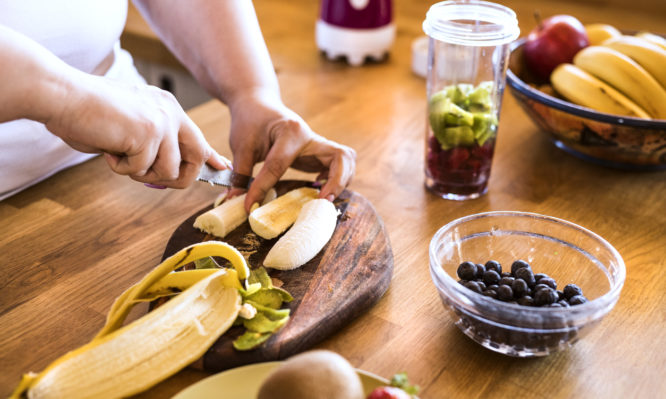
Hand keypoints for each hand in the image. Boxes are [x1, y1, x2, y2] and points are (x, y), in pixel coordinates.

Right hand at [45, 74, 229, 187]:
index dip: (210, 157)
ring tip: (119, 154)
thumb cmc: (88, 114)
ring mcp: (162, 122)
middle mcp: (171, 112)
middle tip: (148, 176)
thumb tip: (169, 171)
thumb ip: (152, 144)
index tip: (222, 168)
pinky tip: (108, 148)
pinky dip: (120, 168)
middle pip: (196, 158)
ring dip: (141, 174)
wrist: (61, 95)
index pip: (198, 138)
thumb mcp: (130, 128)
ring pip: (168, 171)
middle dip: (178, 178)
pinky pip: (141, 170)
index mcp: (168, 108)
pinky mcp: (148, 133)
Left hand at [228, 91, 355, 210]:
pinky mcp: (319, 151)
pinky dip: (338, 178)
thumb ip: (241, 173)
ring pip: (346, 160)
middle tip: (322, 201)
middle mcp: (310, 136)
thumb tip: (235, 200)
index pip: (279, 165)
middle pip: (340, 158)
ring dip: (341, 180)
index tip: (250, 206)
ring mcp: (318, 143)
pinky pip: (340, 164)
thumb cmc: (249, 122)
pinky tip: (320, 188)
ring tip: (324, 199)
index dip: (263, 188)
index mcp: (290, 132)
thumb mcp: (241, 146)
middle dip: (336, 182)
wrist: (258, 103)